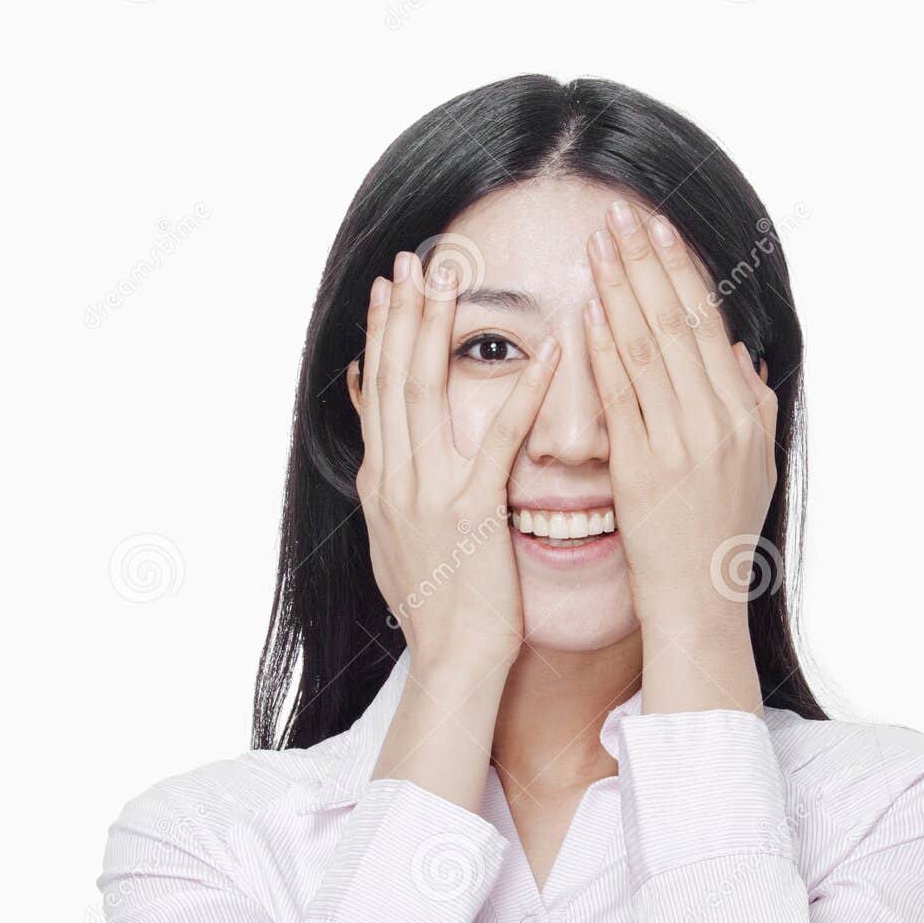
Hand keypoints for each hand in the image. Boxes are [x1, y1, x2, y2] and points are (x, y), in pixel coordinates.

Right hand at [354, 249, 559, 675]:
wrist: (453, 663)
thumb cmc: (443, 614)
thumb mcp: (402, 546)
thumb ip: (396, 497)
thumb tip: (386, 463)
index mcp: (382, 486)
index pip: (377, 395)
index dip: (381, 337)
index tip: (387, 290)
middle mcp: (395, 481)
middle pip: (392, 379)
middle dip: (399, 313)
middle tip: (411, 259)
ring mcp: (427, 494)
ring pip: (424, 393)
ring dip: (436, 330)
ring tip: (449, 279)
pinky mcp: (471, 512)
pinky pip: (498, 439)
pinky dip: (523, 392)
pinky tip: (547, 352)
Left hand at [583, 199, 778, 658]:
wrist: (701, 601)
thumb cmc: (719, 536)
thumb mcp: (754, 465)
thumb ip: (750, 403)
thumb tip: (736, 350)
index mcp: (745, 414)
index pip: (708, 326)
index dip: (681, 273)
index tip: (657, 230)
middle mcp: (719, 422)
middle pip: (678, 324)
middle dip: (646, 264)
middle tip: (619, 213)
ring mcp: (682, 445)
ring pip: (649, 350)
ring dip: (621, 291)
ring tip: (598, 245)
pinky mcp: (644, 471)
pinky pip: (622, 398)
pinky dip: (605, 351)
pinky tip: (588, 312)